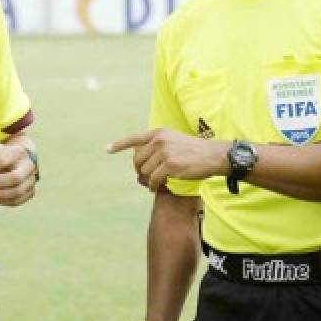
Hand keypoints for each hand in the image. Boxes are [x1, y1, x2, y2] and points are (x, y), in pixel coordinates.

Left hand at [0, 141, 36, 206]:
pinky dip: (3, 201)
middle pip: (15, 178)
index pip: (2, 161)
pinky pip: (17, 201)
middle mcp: (29, 166)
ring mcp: (32, 180)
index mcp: (18, 151)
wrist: (21, 156)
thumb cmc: (2, 152)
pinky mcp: (30, 192)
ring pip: (17, 192)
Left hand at [107, 129, 226, 191]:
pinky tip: (158, 188)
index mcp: (159, 133)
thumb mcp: (175, 141)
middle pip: (137, 160)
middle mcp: (159, 140)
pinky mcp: (170, 165)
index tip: (107, 150)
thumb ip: (158, 146)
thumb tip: (140, 159)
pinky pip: (154, 179)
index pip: (134, 138)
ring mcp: (164, 152)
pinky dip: (154, 186)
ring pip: (145, 171)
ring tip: (158, 182)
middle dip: (140, 171)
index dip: (119, 145)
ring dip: (149, 180)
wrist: (213, 155)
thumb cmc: (195, 151)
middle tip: (147, 178)